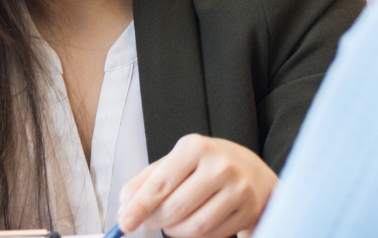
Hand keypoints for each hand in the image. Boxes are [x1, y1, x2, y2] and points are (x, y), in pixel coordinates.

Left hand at [118, 134, 276, 237]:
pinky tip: (192, 224)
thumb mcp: (176, 161)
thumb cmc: (206, 165)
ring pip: (194, 226)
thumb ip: (146, 181)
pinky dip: (195, 236)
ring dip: (174, 232)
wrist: (253, 171)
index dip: (139, 207)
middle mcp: (220, 165)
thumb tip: (124, 205)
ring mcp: (238, 189)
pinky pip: (212, 235)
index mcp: (196, 147)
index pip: (160, 183)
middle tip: (148, 222)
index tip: (124, 222)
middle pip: (175, 208)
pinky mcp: (248, 210)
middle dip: (154, 221)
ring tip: (170, 223)